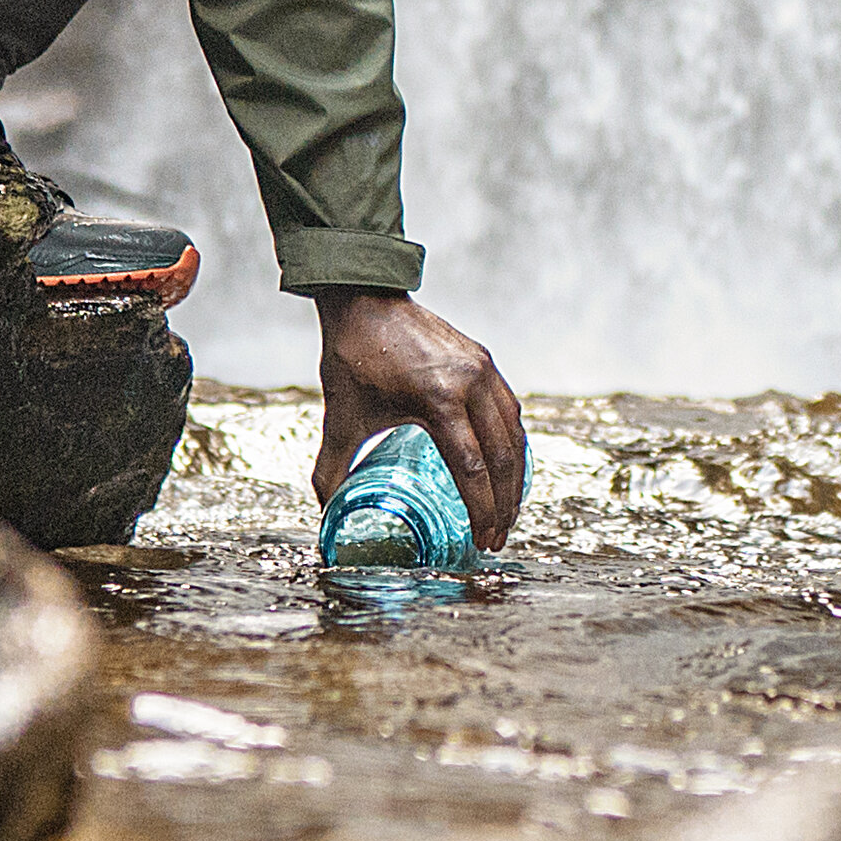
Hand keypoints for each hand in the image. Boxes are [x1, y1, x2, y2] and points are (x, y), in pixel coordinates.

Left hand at [315, 290, 527, 548]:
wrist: (364, 300)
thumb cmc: (352, 357)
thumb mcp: (341, 418)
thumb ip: (332, 468)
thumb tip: (325, 510)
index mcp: (438, 399)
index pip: (472, 468)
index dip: (480, 510)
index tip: (481, 540)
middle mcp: (470, 384)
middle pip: (501, 458)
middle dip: (504, 505)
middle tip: (497, 539)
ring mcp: (483, 369)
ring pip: (513, 435)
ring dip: (514, 478)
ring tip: (507, 511)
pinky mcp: (484, 361)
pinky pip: (510, 411)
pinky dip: (513, 445)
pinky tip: (507, 466)